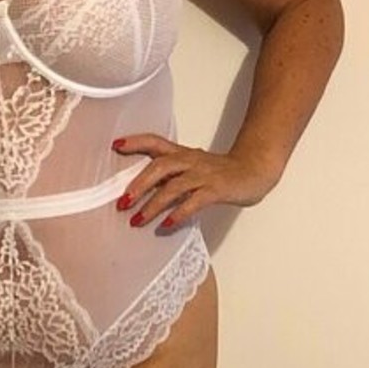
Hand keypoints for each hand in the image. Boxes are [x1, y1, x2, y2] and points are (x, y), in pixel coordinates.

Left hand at [112, 135, 279, 228]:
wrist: (254, 171)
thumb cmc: (219, 172)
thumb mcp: (191, 167)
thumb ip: (169, 175)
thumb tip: (139, 191)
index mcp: (182, 153)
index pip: (155, 142)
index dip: (135, 142)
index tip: (115, 146)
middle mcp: (190, 161)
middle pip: (159, 167)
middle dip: (138, 185)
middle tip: (122, 202)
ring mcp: (203, 175)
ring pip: (173, 187)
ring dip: (152, 205)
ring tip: (137, 220)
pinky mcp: (216, 190)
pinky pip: (194, 202)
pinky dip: (178, 214)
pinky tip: (165, 226)